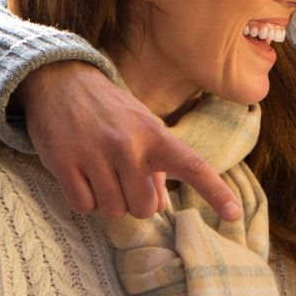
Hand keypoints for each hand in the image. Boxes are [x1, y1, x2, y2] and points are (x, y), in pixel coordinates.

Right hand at [16, 61, 241, 221]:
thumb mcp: (142, 129)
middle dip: (133, 202)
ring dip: (106, 201)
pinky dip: (83, 200)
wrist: (60, 81)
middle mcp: (129, 145)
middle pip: (143, 209)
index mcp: (155, 136)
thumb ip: (157, 167)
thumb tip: (160, 206)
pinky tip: (81, 175)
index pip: (192, 166)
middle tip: (122, 178)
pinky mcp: (64, 162)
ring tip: (100, 173)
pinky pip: (83, 206)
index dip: (216, 192)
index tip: (234, 214)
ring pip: (112, 211)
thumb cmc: (110, 112)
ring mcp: (95, 153)